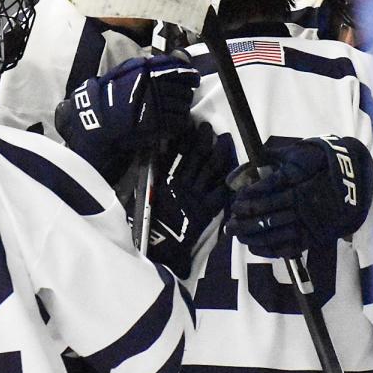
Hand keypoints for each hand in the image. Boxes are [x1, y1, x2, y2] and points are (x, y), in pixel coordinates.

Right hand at [55, 54, 199, 182]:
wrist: (98, 119)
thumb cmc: (109, 93)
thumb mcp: (126, 70)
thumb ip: (148, 64)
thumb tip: (175, 58)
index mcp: (149, 70)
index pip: (180, 70)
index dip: (190, 75)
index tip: (193, 79)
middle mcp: (156, 85)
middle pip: (184, 90)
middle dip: (186, 94)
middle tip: (183, 97)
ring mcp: (158, 105)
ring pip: (183, 106)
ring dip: (182, 108)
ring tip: (177, 110)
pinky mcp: (158, 124)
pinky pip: (179, 122)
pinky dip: (179, 122)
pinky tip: (174, 122)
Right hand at [147, 122, 231, 276]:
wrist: (160, 246)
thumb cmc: (145, 225)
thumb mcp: (137, 199)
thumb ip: (141, 181)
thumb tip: (146, 160)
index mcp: (164, 179)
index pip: (176, 153)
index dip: (183, 139)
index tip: (188, 125)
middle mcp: (182, 183)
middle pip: (195, 157)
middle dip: (202, 140)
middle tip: (208, 127)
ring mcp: (197, 195)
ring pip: (210, 169)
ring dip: (218, 153)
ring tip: (224, 139)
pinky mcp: (208, 209)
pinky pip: (221, 191)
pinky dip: (228, 180)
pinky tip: (234, 169)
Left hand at [225, 135, 372, 258]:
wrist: (349, 182)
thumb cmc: (312, 165)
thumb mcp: (289, 156)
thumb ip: (261, 162)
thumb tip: (232, 179)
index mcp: (299, 179)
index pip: (270, 186)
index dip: (251, 193)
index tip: (236, 197)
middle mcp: (304, 201)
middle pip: (270, 212)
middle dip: (246, 218)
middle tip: (229, 222)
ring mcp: (308, 221)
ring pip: (277, 230)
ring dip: (252, 234)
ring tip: (236, 233)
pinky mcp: (313, 236)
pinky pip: (288, 247)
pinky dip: (268, 249)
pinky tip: (252, 246)